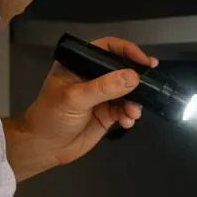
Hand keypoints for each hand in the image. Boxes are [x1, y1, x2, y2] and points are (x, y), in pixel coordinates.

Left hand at [2, 36, 157, 181]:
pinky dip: (129, 115)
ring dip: (134, 101)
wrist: (44, 148)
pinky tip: (127, 121)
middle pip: (121, 70)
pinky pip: (124, 110)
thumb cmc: (51, 116)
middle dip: (136, 78)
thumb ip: (104, 87)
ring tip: (133, 113)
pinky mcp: (106, 115)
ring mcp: (100, 97)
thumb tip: (133, 76)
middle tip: (152, 84)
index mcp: (79, 65)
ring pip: (126, 92)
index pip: (106, 48)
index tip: (144, 61)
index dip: (126, 51)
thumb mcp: (75, 98)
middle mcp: (91, 77)